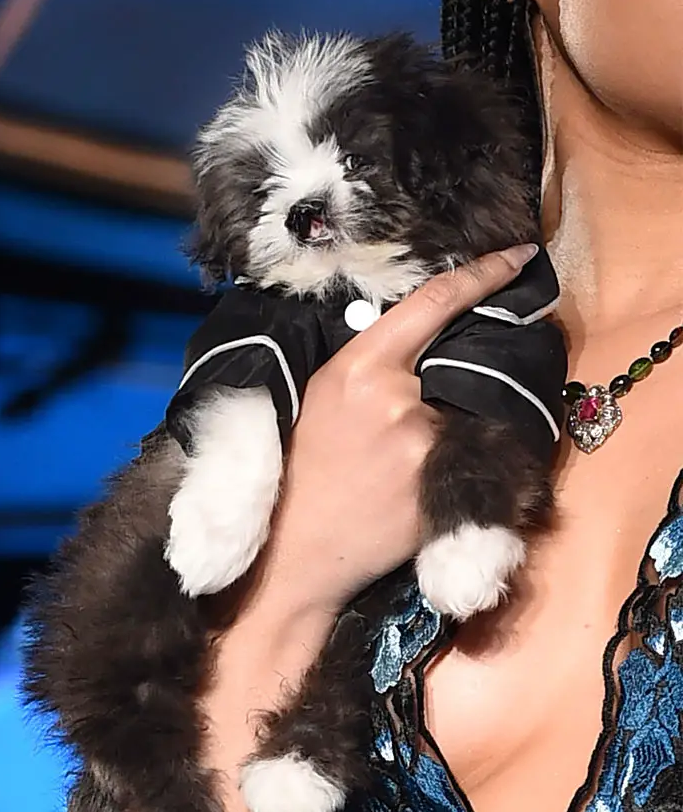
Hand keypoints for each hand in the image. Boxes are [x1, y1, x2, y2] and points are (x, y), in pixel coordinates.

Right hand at [254, 244, 539, 614]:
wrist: (293, 556)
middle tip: (401, 422)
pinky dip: (450, 467)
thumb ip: (366, 367)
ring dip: (441, 433)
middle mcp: (399, 400)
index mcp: (358, 369)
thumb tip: (414, 343)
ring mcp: (426, 446)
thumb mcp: (316, 400)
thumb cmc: (296, 475)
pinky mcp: (444, 488)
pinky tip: (407, 492)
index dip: (482, 273)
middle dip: (442, 383)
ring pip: (459, 418)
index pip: (432, 304)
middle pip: (452, 367)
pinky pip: (465, 460)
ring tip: (389, 472)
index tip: (517, 255)